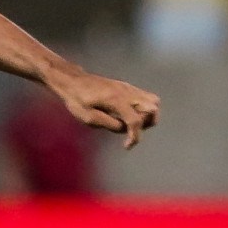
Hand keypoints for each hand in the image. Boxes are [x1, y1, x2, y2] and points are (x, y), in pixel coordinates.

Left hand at [46, 69, 160, 148]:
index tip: (127, 146)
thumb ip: (110, 124)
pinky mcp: (128, 87)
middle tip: (129, 129)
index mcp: (116, 100)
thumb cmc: (77, 100)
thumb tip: (125, 129)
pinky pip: (146, 97)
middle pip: (153, 108)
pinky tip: (128, 114)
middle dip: (146, 123)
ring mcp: (129, 88)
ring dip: (148, 115)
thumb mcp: (88, 117)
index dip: (135, 136)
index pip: (135, 120)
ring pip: (153, 101)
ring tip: (132, 122)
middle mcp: (127, 92)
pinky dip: (144, 108)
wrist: (73, 81)